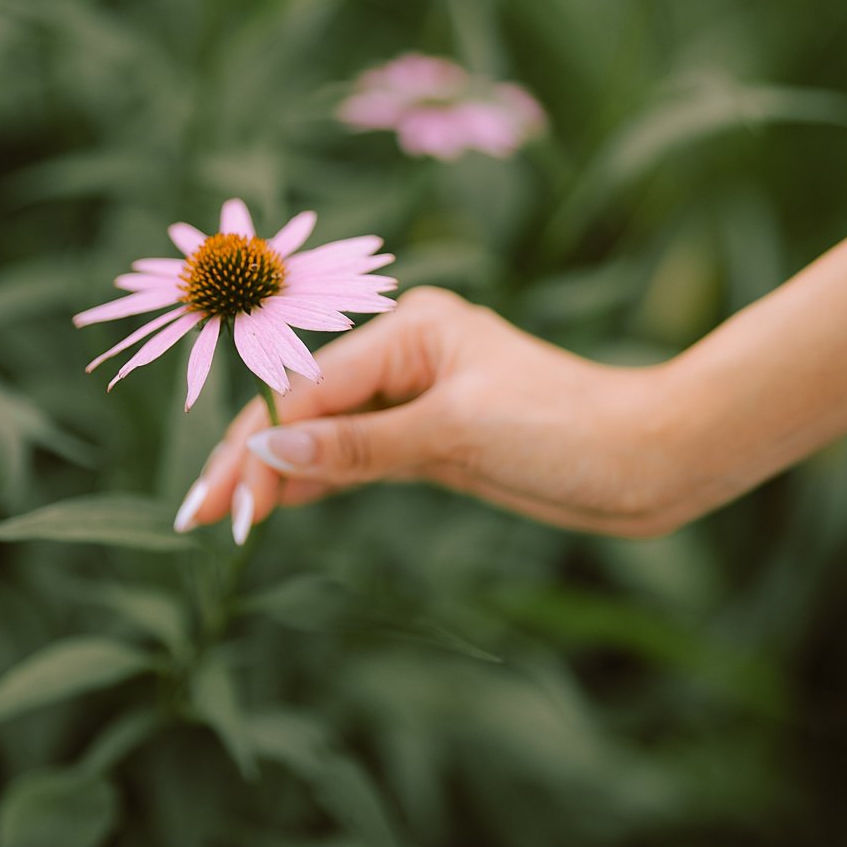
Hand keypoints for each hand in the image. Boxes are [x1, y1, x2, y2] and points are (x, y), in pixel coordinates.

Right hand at [172, 286, 686, 543]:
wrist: (650, 460)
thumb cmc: (567, 430)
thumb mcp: (458, 435)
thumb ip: (361, 446)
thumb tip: (270, 451)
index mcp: (411, 328)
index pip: (308, 390)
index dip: (258, 446)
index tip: (218, 503)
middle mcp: (407, 354)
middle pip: (306, 409)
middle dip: (251, 460)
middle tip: (196, 517)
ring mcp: (418, 399)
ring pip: (326, 437)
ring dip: (276, 474)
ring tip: (220, 518)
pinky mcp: (434, 441)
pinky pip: (357, 458)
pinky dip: (317, 481)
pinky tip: (275, 504)